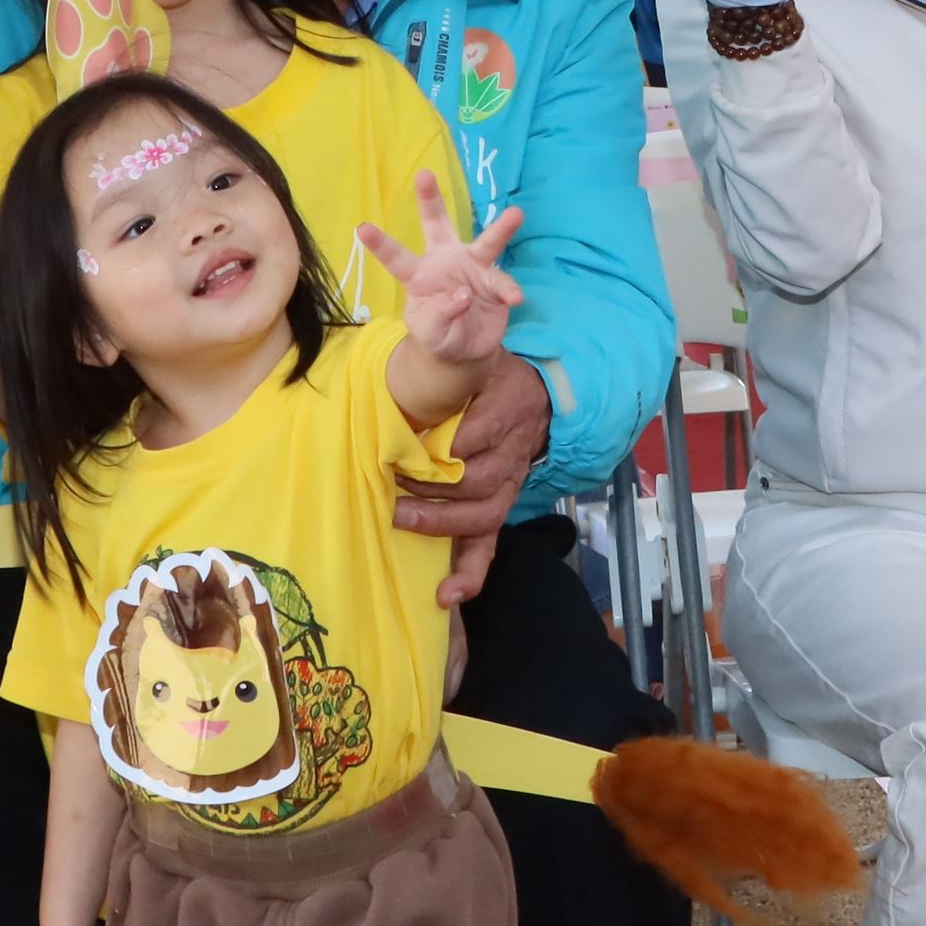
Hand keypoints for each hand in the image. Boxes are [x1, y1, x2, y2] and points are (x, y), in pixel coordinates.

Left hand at [359, 175, 527, 365]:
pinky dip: (509, 290)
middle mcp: (445, 262)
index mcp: (419, 276)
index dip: (380, 244)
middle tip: (424, 174)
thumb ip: (439, 315)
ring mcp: (473, 269)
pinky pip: (504, 284)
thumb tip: (463, 294)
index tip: (362, 228)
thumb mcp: (429, 332)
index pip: (396, 258)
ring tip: (516, 214)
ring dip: (500, 229)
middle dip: (430, 199)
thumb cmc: (439, 335)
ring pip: (485, 244)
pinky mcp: (495, 284)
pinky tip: (515, 299)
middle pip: (437, 225)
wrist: (466, 351)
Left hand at [393, 346, 550, 604]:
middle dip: (433, 484)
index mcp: (508, 407)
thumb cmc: (490, 374)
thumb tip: (430, 330)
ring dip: (440, 521)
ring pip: (483, 513)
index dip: (446, 444)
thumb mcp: (477, 351)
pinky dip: (470, 574)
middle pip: (480, 478)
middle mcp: (513, 451)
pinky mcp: (498, 508)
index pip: (481, 433)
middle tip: (390, 478)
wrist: (534, 395)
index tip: (409, 443)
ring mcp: (508, 484)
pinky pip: (489, 547)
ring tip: (401, 517)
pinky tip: (447, 595)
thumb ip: (454, 346)